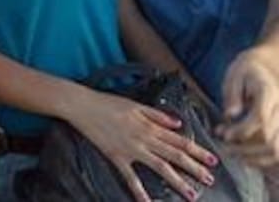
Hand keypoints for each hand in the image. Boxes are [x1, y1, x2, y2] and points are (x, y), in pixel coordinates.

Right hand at [66, 86, 217, 201]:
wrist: (82, 105)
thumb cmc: (107, 102)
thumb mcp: (135, 104)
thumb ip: (157, 115)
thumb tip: (178, 124)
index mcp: (150, 125)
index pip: (179, 140)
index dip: (197, 151)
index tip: (212, 160)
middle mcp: (145, 138)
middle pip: (175, 155)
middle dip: (194, 168)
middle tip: (210, 179)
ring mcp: (132, 149)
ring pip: (160, 167)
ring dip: (178, 181)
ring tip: (192, 194)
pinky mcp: (117, 157)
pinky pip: (130, 177)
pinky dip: (139, 191)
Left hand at [218, 45, 278, 166]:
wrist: (263, 70)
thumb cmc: (244, 73)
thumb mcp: (234, 77)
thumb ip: (232, 96)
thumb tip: (230, 115)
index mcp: (269, 93)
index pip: (260, 119)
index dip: (241, 131)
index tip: (223, 134)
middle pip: (269, 140)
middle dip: (244, 148)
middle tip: (223, 147)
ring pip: (276, 151)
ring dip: (252, 158)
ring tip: (231, 152)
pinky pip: (277, 153)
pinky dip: (261, 160)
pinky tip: (244, 156)